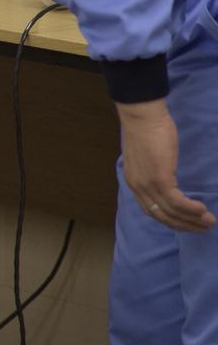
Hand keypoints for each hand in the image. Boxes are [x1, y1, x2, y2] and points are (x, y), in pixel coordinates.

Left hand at [117, 99, 213, 232]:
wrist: (142, 117)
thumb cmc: (147, 132)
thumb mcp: (146, 158)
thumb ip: (152, 172)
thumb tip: (165, 180)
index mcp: (134, 183)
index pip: (152, 211)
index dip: (171, 220)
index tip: (188, 224)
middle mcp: (138, 188)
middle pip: (162, 216)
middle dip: (184, 225)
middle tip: (203, 227)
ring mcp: (148, 184)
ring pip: (171, 212)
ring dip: (192, 219)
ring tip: (208, 221)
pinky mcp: (159, 178)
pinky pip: (177, 201)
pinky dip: (190, 209)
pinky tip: (202, 209)